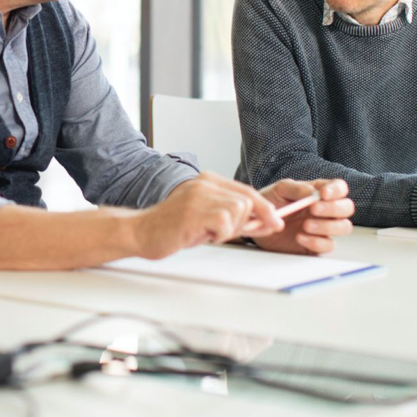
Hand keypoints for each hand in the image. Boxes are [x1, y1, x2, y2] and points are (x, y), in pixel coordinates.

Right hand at [134, 172, 281, 259]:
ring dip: (229, 229)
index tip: (275, 222)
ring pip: (238, 210)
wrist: (141, 232)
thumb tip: (264, 221)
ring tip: (208, 233)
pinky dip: (219, 234)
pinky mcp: (193, 212)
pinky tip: (202, 235)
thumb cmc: (173, 227)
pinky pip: (225, 223)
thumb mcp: (206, 216)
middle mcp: (204, 183)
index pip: (246, 191)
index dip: (265, 208)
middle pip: (247, 200)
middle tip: (224, 233)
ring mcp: (198, 196)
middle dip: (246, 222)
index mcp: (207, 180)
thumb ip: (231, 215)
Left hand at [252, 179, 353, 254]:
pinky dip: (316, 242)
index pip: (340, 188)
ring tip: (305, 225)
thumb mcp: (279, 190)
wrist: (256, 223)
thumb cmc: (270, 202)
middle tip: (313, 209)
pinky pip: (328, 245)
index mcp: (320, 192)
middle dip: (333, 208)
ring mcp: (323, 228)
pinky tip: (300, 237)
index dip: (337, 190)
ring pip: (343, 226)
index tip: (323, 194)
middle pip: (347, 207)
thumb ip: (296, 188)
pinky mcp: (317, 244)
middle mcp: (326, 210)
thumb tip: (312, 193)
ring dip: (327, 226)